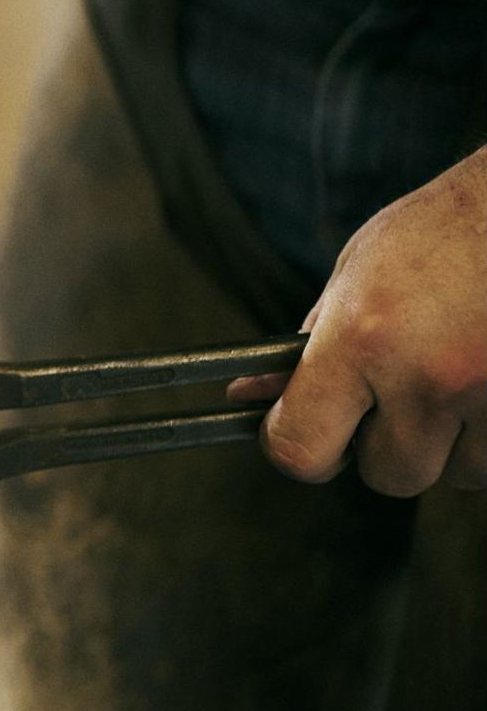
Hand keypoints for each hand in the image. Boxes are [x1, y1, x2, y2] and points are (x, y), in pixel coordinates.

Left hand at [228, 148, 486, 494]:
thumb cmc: (441, 234)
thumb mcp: (356, 274)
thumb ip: (309, 346)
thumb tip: (248, 398)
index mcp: (363, 337)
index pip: (301, 447)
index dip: (294, 449)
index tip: (300, 432)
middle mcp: (429, 376)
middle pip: (387, 475)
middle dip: (384, 445)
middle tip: (396, 396)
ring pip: (454, 476)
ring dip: (448, 445)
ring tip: (454, 378)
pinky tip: (485, 384)